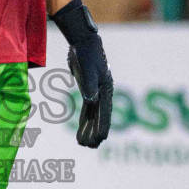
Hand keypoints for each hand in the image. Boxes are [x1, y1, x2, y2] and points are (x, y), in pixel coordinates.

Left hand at [51, 0, 111, 147]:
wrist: (83, 42)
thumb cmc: (85, 53)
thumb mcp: (87, 68)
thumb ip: (89, 84)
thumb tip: (92, 100)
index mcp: (106, 87)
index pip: (105, 110)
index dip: (103, 125)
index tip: (101, 139)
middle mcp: (103, 92)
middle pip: (100, 116)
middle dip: (95, 131)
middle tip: (90, 146)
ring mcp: (97, 92)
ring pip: (93, 115)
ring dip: (89, 128)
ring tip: (84, 143)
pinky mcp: (89, 90)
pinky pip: (87, 109)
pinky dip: (85, 120)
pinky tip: (82, 129)